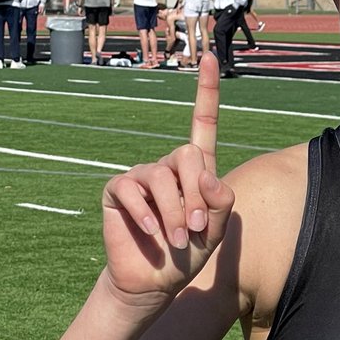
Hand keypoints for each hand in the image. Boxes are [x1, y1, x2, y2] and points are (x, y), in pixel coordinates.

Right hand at [101, 54, 235, 304]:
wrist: (155, 281)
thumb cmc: (188, 253)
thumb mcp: (215, 231)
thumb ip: (221, 203)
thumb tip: (209, 175)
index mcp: (197, 170)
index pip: (203, 124)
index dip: (206, 91)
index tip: (208, 58)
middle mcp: (169, 166)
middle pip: (186, 155)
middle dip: (196, 194)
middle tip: (197, 229)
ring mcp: (141, 175)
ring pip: (161, 177)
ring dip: (174, 213)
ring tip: (179, 241)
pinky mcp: (118, 190)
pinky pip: (132, 189)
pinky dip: (147, 214)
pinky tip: (152, 233)